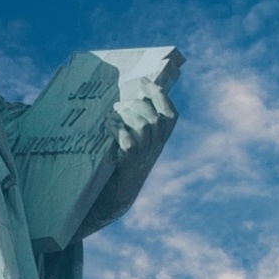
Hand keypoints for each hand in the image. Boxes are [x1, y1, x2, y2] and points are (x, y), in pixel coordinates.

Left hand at [80, 79, 177, 234]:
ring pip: (145, 128)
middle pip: (156, 118)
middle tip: (121, 104)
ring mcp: (144, 157)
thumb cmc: (121, 162)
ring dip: (128, 115)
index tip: (143, 81)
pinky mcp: (128, 164)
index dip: (159, 95)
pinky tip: (108, 126)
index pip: (170, 114)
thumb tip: (131, 96)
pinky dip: (118, 130)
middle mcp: (156, 148)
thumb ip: (138, 122)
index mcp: (161, 139)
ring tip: (113, 114)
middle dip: (138, 105)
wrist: (115, 196)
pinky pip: (129, 143)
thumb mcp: (136, 141)